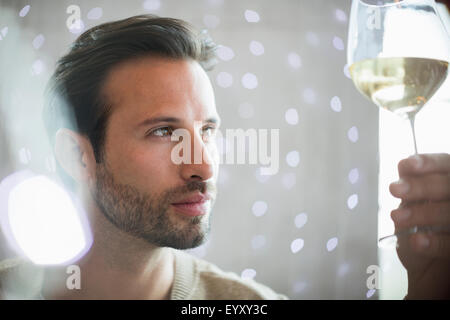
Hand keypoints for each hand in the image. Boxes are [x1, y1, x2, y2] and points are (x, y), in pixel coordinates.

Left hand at [389, 153, 449, 298]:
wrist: (428, 273)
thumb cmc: (420, 233)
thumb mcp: (411, 207)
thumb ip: (411, 189)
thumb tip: (405, 167)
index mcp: (448, 183)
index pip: (446, 164)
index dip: (428, 162)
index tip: (405, 165)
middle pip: (448, 185)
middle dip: (421, 186)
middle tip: (395, 189)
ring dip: (423, 212)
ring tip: (397, 217)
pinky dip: (434, 242)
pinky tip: (416, 241)